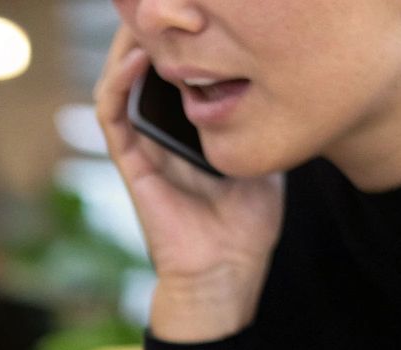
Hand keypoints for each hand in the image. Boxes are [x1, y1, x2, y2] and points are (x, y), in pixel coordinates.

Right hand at [95, 25, 283, 340]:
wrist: (226, 271)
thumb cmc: (245, 222)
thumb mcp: (264, 150)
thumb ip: (261, 115)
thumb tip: (287, 74)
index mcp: (186, 125)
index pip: (174, 67)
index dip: (181, 35)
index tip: (201, 8)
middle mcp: (157, 129)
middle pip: (142, 65)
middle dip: (152, 28)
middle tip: (168, 1)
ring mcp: (139, 145)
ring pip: (119, 80)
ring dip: (128, 45)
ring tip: (146, 15)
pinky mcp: (129, 163)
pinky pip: (112, 115)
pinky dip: (118, 83)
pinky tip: (137, 58)